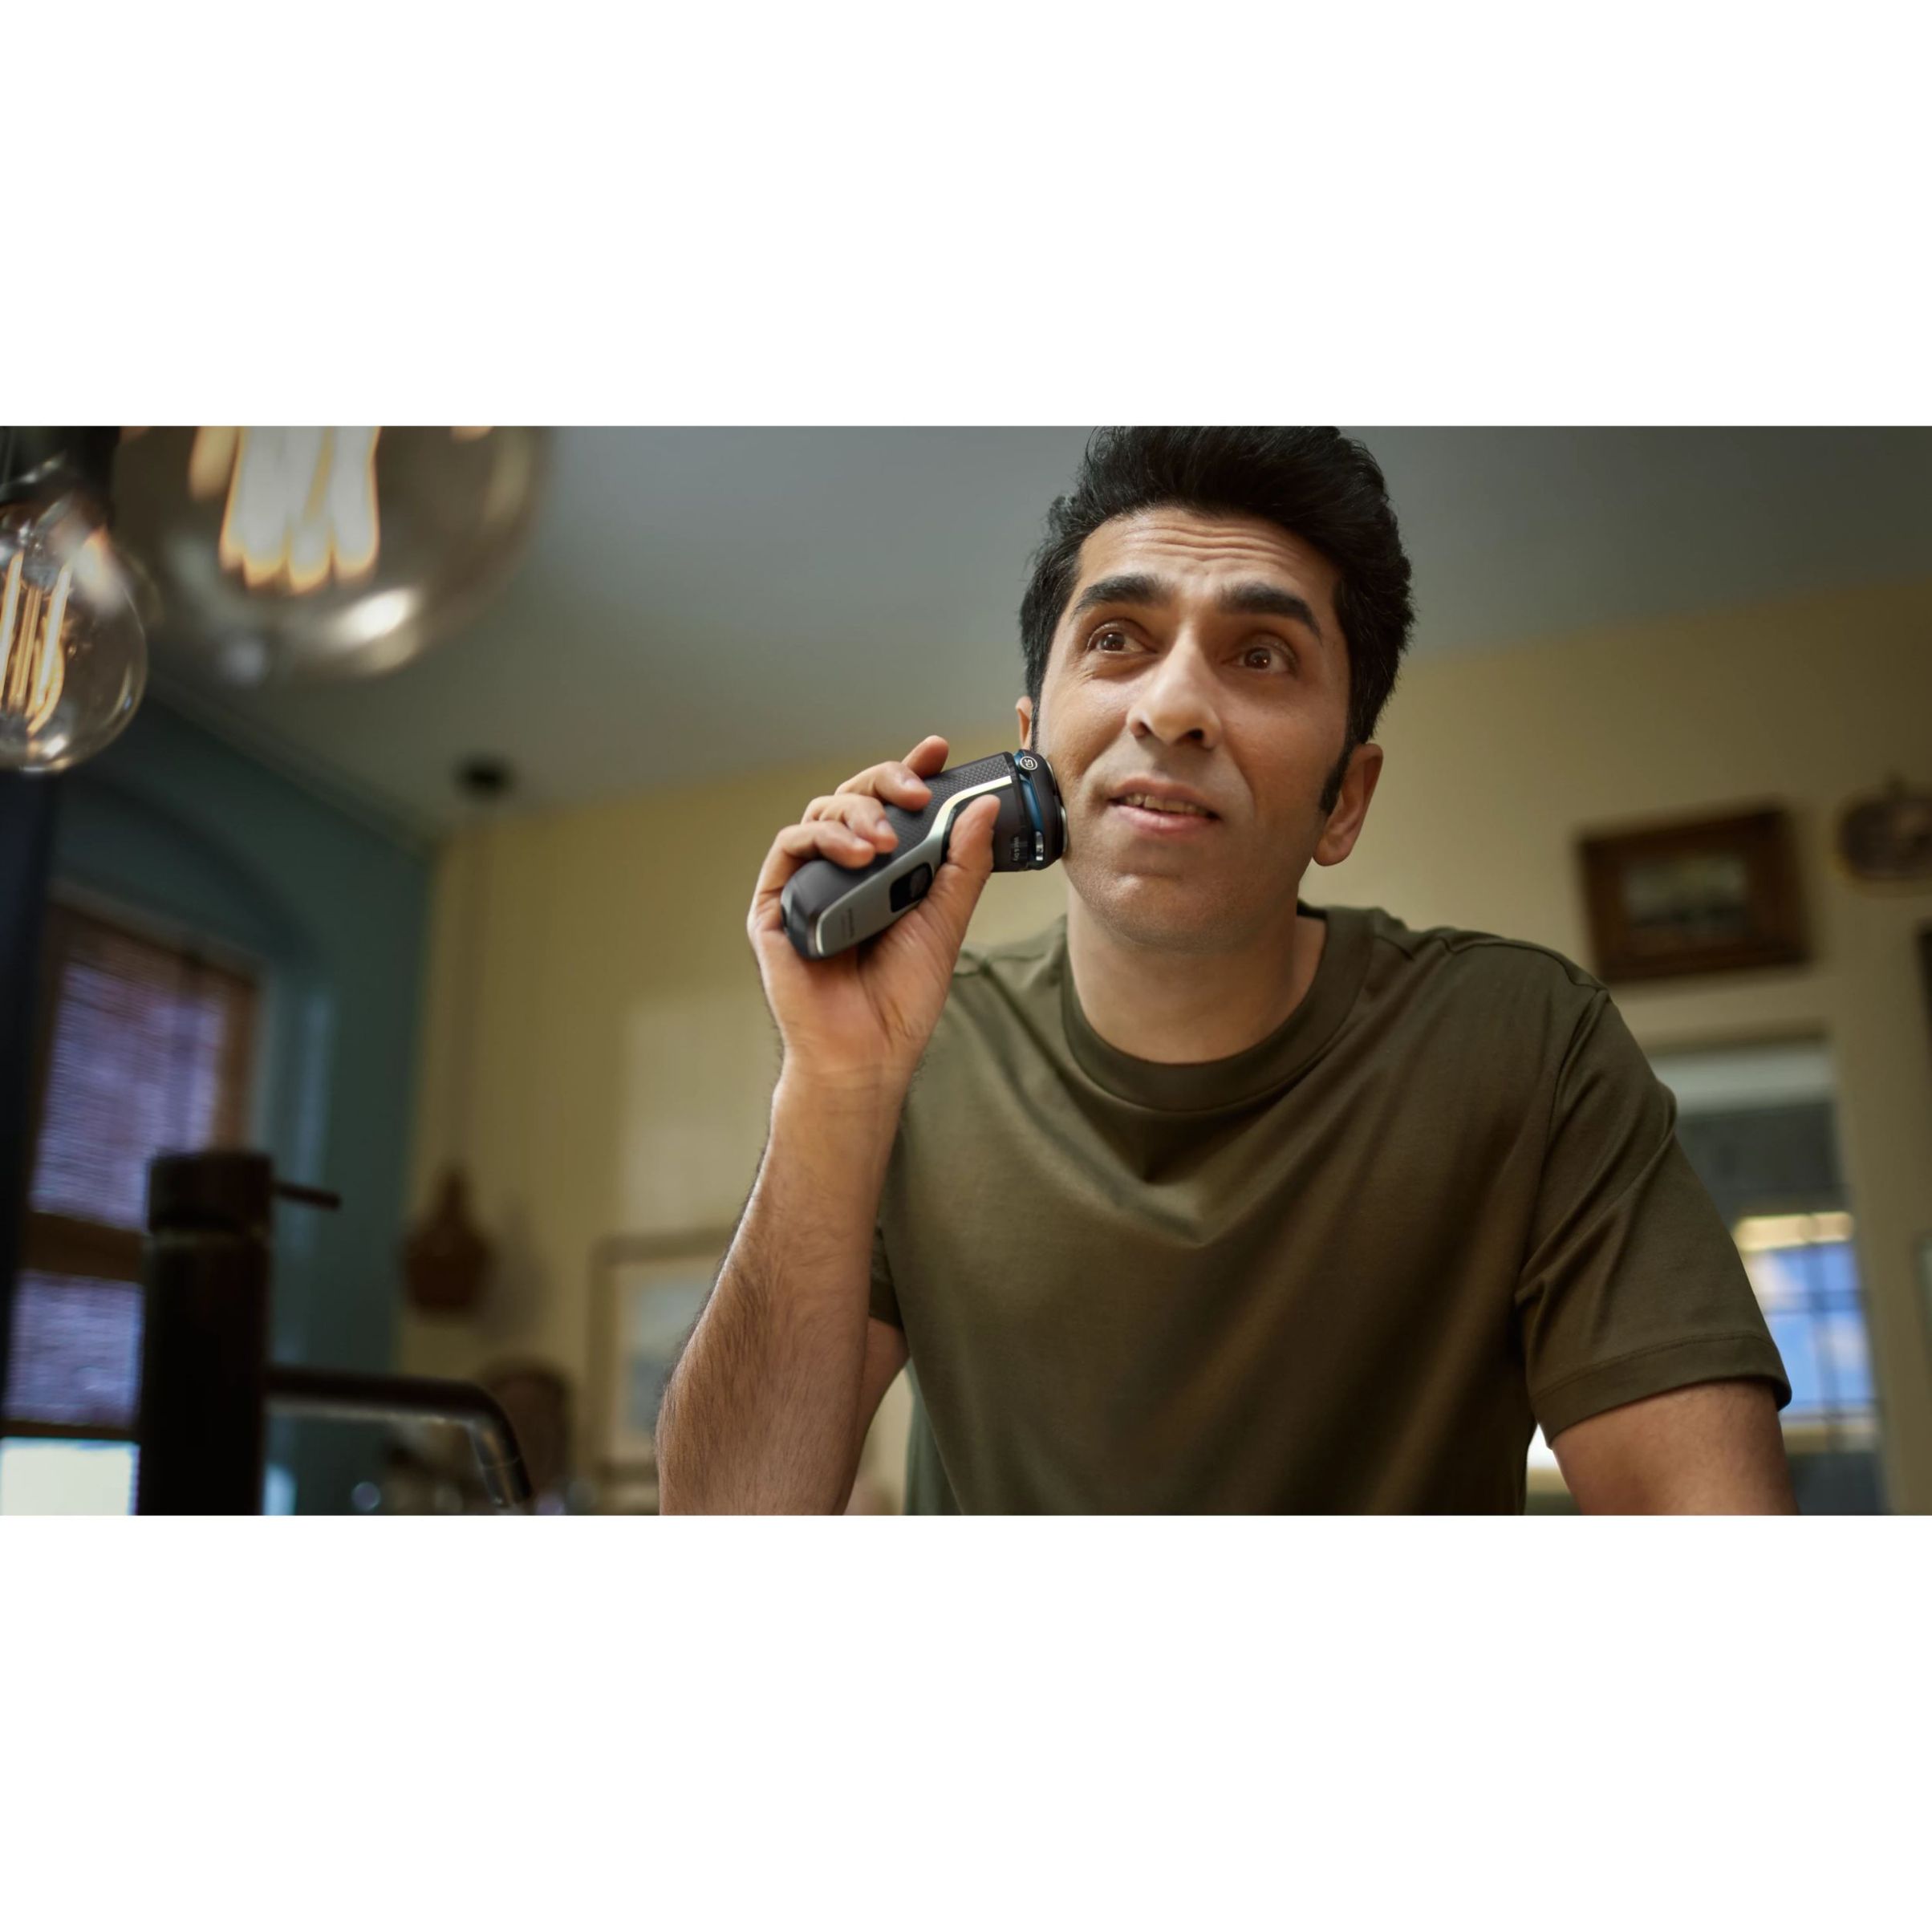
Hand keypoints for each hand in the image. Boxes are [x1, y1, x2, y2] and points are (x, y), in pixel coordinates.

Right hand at [747, 735, 1002, 1094]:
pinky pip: (789, 848)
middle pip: (854, 796)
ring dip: (858, 812)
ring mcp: (809, 884)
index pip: (894, 805)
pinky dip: (824, 839)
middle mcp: (844, 870)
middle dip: (887, 781)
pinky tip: (856, 853)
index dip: (911, 771)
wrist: (867, 1052)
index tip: (938, 751)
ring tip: (889, 839)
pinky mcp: (777, 904)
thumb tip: (981, 807)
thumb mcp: (946, 921)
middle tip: (918, 791)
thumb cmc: (901, 997)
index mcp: (884, 870)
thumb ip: (963, 864)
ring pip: (821, 813)